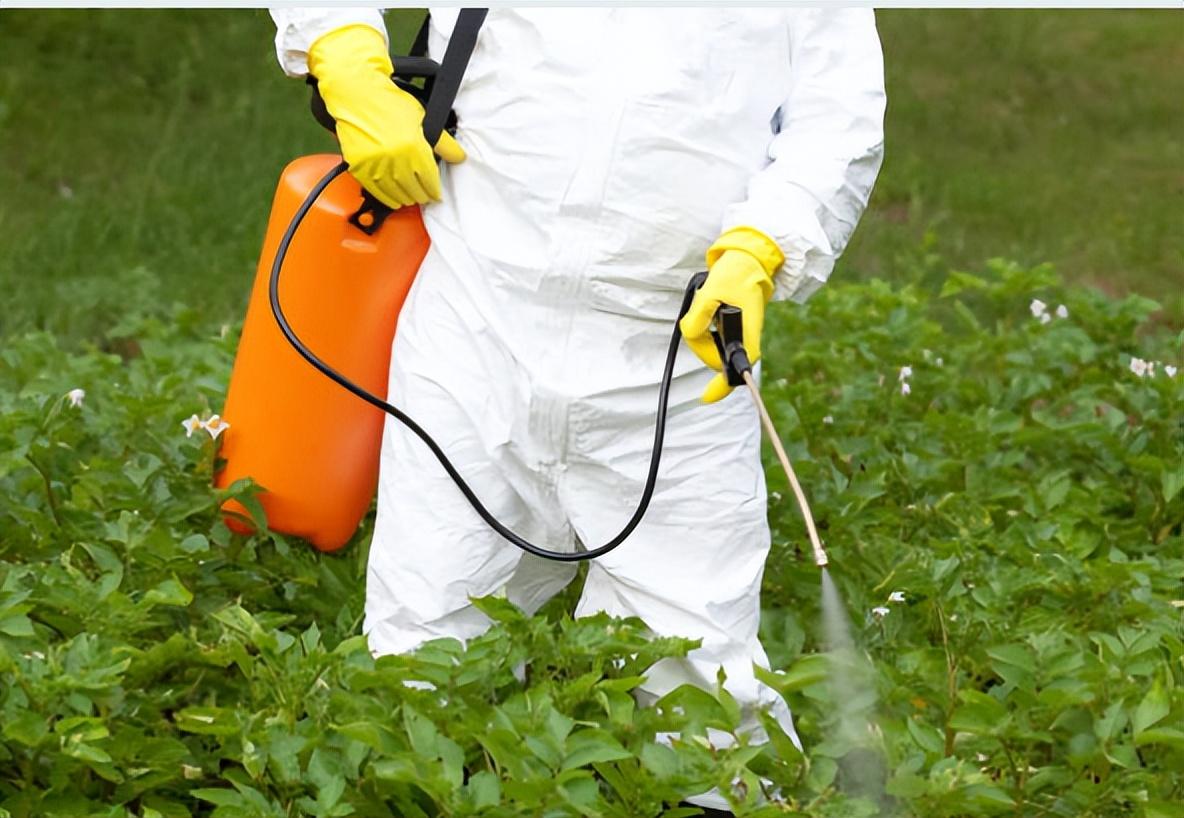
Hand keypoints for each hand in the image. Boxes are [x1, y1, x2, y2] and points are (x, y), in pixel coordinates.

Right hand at [308, 25, 465, 208]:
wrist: (357, 94)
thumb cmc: (390, 103)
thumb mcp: (423, 118)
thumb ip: (442, 142)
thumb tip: (459, 157)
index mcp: (414, 147)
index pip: (429, 181)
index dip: (434, 191)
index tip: (436, 194)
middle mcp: (395, 158)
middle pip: (414, 191)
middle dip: (422, 196)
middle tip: (425, 196)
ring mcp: (376, 165)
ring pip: (397, 195)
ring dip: (407, 198)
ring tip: (412, 196)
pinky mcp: (360, 168)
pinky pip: (377, 192)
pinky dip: (388, 198)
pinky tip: (394, 197)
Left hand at [679, 228, 782, 402]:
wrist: (747, 262)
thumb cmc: (734, 276)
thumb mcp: (711, 293)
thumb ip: (697, 318)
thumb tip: (689, 335)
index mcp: (747, 334)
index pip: (736, 369)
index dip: (721, 386)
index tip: (705, 398)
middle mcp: (745, 340)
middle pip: (715, 358)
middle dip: (701, 343)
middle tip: (703, 310)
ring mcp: (739, 337)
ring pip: (711, 348)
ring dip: (701, 333)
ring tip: (708, 304)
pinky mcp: (733, 332)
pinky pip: (712, 339)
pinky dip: (704, 330)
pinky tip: (708, 311)